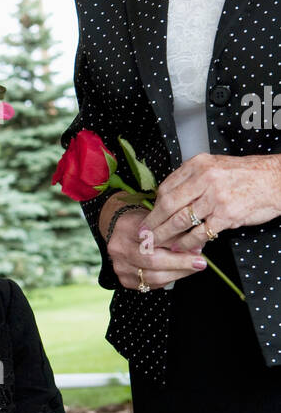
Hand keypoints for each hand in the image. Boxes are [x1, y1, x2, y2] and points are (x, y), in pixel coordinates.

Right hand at [105, 203, 206, 290]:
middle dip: (180, 264)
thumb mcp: (159, 219)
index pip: (154, 240)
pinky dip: (167, 280)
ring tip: (192, 268)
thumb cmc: (145, 224)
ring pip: (152, 277)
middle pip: (152, 261)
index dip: (177, 246)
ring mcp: (120, 266)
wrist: (122, 232)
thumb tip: (196, 247)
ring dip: (177, 274)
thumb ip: (175, 233)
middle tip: (200, 263)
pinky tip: (178, 273)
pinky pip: (150, 285)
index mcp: (127, 228)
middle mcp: (119, 248)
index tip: (198, 250)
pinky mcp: (125, 280)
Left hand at [141, 153, 280, 250]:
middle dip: (153, 223)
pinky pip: (199, 233)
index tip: (149, 217)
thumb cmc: (245, 175)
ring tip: (157, 244)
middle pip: (168, 204)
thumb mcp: (215, 167)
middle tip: (144, 235)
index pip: (166, 187)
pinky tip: (181, 248)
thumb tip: (168, 198)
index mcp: (199, 165)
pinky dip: (188, 243)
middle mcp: (205, 178)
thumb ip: (192, 180)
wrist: (274, 180)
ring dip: (166, 235)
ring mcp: (215, 197)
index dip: (155, 206)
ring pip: (180, 220)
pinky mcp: (226, 215)